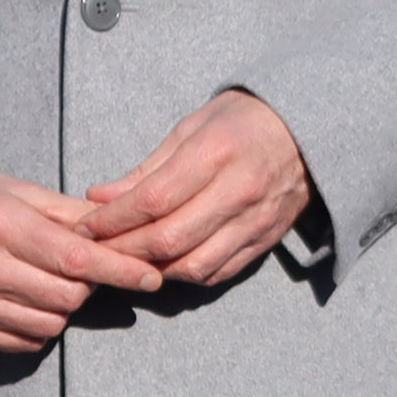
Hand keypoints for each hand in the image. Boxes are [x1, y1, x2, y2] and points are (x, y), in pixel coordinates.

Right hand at [0, 171, 164, 352]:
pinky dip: (39, 326)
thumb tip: (125, 229)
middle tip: (87, 268)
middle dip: (89, 285)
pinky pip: (22, 342)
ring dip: (65, 308)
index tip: (151, 277)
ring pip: (49, 324)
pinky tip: (31, 301)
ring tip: (54, 282)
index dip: (121, 270)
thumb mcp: (20, 191)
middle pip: (67, 296)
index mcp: (0, 223)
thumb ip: (73, 213)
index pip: (76, 258)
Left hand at [83, 90, 315, 289]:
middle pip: (168, 239)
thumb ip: (146, 168)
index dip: (112, 219)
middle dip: (123, 250)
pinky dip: (184, 274)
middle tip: (96, 249)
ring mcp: (256, 220)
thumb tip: (99, 197)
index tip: (86, 225)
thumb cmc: (243, 122)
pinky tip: (166, 263)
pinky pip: (217, 272)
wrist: (310, 132)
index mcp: (217, 152)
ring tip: (128, 259)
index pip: (152, 200)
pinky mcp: (265, 241)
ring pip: (192, 265)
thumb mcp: (192, 127)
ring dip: (152, 269)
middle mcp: (239, 190)